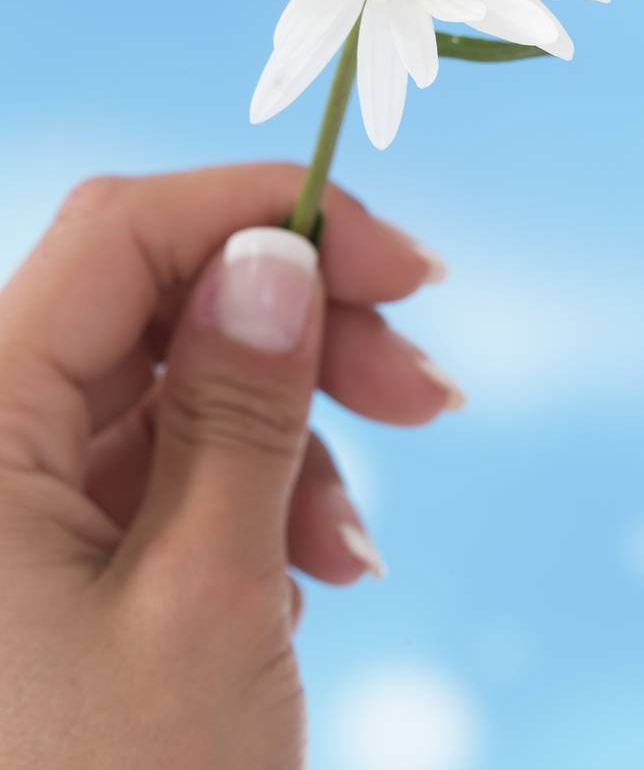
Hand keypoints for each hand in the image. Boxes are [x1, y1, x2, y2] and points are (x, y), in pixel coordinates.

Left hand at [0, 165, 460, 768]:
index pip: (120, 234)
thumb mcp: (207, 598)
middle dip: (303, 333)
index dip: (265, 217)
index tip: (403, 266)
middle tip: (429, 389)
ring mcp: (17, 508)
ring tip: (360, 548)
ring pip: (177, 392)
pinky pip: (170, 477)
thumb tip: (275, 252)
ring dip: (296, 438)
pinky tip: (314, 582)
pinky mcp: (58, 560)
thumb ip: (241, 405)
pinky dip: (260, 503)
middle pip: (159, 306)